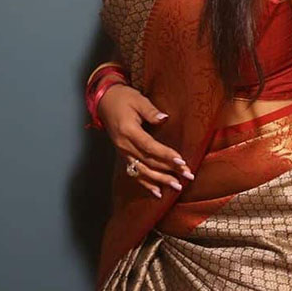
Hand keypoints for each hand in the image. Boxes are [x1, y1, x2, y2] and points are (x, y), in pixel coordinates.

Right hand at [97, 83, 193, 197]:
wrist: (104, 101)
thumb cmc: (122, 98)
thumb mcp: (138, 100)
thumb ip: (151, 111)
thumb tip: (164, 118)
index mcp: (128, 131)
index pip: (149, 146)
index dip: (165, 154)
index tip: (181, 161)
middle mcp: (124, 145)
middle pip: (149, 161)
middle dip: (169, 170)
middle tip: (187, 176)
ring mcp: (123, 152)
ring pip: (142, 171)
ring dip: (160, 180)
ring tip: (176, 187)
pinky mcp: (123, 155)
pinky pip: (135, 172)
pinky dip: (146, 184)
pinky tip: (158, 193)